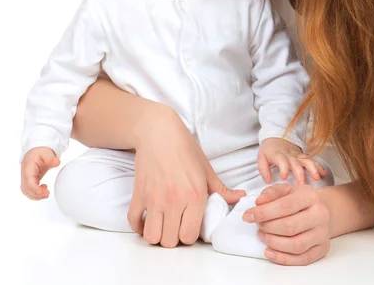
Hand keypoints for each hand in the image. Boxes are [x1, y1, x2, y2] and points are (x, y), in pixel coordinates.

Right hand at [20, 147, 60, 199]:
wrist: (36, 150)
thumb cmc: (39, 151)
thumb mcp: (46, 153)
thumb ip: (51, 158)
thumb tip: (57, 163)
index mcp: (28, 168)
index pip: (28, 182)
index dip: (35, 189)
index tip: (43, 192)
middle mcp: (25, 174)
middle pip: (26, 189)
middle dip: (36, 194)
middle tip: (47, 194)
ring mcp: (26, 178)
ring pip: (26, 191)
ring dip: (35, 195)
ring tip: (46, 193)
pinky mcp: (29, 180)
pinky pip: (29, 189)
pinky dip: (35, 193)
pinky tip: (43, 189)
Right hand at [127, 104, 245, 247]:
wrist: (159, 132)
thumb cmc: (185, 149)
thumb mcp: (207, 169)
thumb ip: (222, 189)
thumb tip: (239, 198)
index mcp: (194, 196)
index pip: (190, 236)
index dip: (190, 236)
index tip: (189, 227)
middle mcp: (174, 201)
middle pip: (170, 241)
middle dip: (173, 238)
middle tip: (175, 226)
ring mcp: (154, 199)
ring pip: (152, 237)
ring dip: (156, 234)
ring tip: (162, 224)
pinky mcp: (138, 194)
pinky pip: (134, 222)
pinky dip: (139, 226)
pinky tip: (147, 218)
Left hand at [243, 183, 330, 265]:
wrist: (321, 210)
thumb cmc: (299, 200)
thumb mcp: (285, 190)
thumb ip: (271, 193)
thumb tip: (259, 203)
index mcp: (310, 196)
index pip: (285, 206)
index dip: (264, 212)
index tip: (248, 216)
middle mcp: (320, 214)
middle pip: (290, 227)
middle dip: (268, 228)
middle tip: (258, 226)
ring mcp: (322, 233)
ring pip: (296, 245)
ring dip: (273, 243)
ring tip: (262, 236)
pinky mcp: (322, 249)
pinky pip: (301, 259)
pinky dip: (282, 258)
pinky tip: (269, 251)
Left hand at [258, 138, 327, 184]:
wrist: (277, 137)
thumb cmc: (269, 150)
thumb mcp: (261, 157)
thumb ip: (263, 169)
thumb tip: (267, 181)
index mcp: (278, 155)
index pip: (281, 161)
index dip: (283, 168)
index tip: (284, 178)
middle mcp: (289, 155)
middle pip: (296, 163)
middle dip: (300, 173)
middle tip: (302, 184)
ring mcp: (298, 155)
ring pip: (306, 160)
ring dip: (312, 168)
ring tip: (317, 178)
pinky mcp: (303, 156)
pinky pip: (312, 160)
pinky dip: (319, 166)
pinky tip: (324, 173)